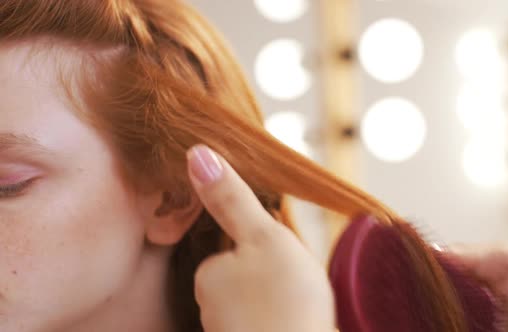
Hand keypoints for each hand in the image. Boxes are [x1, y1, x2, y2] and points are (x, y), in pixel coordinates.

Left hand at [187, 145, 334, 331]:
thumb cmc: (287, 301)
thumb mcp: (264, 237)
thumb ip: (231, 198)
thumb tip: (195, 152)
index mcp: (210, 274)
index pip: (235, 248)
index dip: (265, 247)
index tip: (284, 261)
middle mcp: (211, 306)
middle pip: (246, 276)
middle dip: (271, 276)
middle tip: (297, 285)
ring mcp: (228, 331)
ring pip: (257, 303)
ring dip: (278, 301)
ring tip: (300, 308)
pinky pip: (265, 323)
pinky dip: (281, 322)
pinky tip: (298, 324)